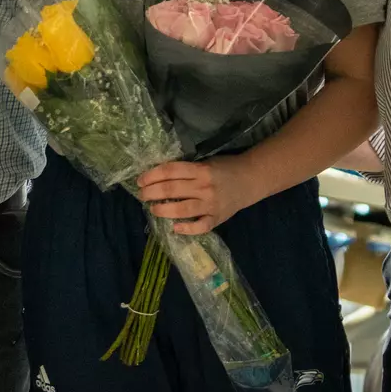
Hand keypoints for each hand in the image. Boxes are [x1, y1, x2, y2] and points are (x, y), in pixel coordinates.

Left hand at [136, 157, 258, 234]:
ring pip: (181, 210)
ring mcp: (211, 205)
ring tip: (152, 208)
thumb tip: (158, 176)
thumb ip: (187, 170)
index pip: (170, 171)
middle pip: (172, 190)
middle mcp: (204, 187)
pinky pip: (200, 227)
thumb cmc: (224, 168)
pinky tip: (174, 228)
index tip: (140, 180)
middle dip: (151, 193)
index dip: (152, 175)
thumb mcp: (206, 162)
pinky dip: (186, 229)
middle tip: (141, 195)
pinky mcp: (217, 219)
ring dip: (162, 210)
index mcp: (200, 170)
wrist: (250, 180)